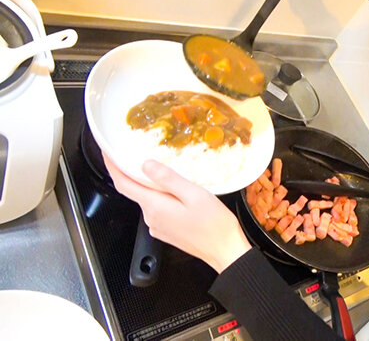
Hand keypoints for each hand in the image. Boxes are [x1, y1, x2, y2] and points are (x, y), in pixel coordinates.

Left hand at [103, 154, 251, 272]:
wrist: (225, 250)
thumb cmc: (214, 223)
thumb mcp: (194, 194)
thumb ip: (168, 179)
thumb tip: (146, 165)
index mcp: (155, 206)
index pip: (123, 184)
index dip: (112, 166)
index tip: (108, 152)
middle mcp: (151, 217)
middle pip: (135, 190)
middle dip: (135, 173)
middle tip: (143, 154)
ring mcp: (157, 226)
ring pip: (148, 200)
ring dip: (152, 186)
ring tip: (168, 172)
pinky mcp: (166, 231)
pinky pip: (158, 210)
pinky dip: (161, 198)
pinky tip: (177, 193)